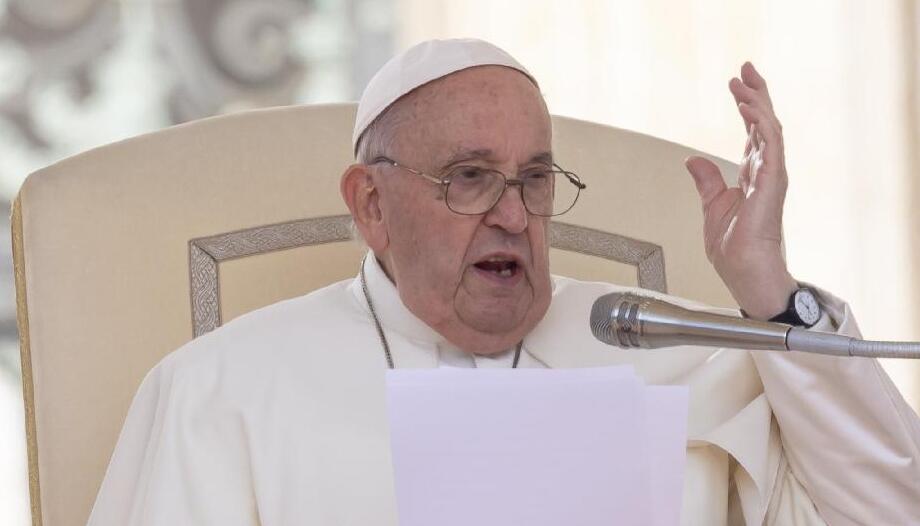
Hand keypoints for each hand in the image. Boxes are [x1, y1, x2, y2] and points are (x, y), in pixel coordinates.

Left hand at [685, 62, 797, 319]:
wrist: (743, 274)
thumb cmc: (733, 250)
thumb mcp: (712, 208)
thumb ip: (707, 182)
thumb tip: (693, 160)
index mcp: (753, 176)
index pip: (753, 132)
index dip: (747, 105)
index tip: (737, 82)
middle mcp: (765, 172)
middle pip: (764, 123)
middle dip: (757, 93)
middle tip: (745, 67)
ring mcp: (771, 177)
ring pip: (770, 128)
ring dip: (757, 101)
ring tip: (744, 79)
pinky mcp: (772, 184)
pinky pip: (771, 146)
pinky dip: (760, 123)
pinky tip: (748, 106)